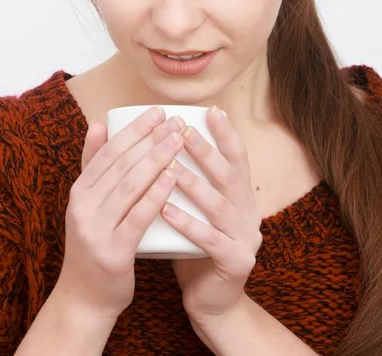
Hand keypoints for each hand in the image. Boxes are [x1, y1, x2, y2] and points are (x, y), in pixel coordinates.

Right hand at [57, 107, 185, 321]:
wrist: (86, 298)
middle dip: (150, 139)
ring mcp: (95, 230)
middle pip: (121, 165)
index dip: (134, 129)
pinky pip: (137, 217)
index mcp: (79, 191)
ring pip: (129, 186)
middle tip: (175, 122)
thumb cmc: (97, 243)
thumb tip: (99, 124)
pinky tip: (173, 177)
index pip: (108, 152)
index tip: (157, 112)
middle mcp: (82, 207)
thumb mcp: (89, 204)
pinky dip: (155, 194)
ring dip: (156, 159)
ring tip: (179, 141)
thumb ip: (93, 166)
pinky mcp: (112, 252)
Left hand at [160, 106, 261, 323]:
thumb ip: (187, 181)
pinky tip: (166, 210)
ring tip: (170, 167)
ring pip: (219, 206)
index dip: (227, 135)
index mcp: (240, 197)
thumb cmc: (193, 247)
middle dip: (207, 152)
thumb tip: (162, 143)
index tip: (211, 111)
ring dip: (194, 184)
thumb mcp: (194, 209)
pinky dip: (188, 223)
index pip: (238, 159)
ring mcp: (246, 239)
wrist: (210, 300)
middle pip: (230, 177)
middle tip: (184, 131)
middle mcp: (249, 213)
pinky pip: (210, 240)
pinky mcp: (236, 263)